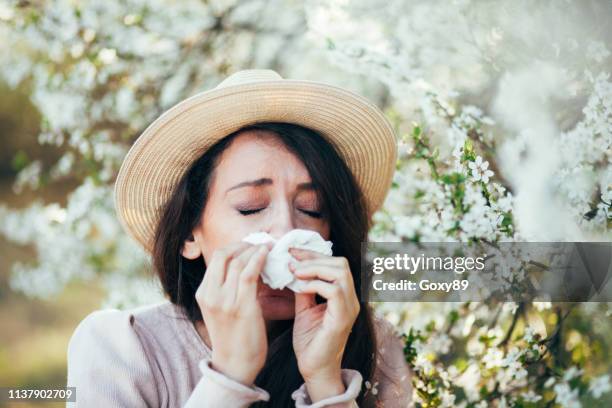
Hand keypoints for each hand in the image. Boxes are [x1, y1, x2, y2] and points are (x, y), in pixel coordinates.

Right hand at [195, 241, 269, 385]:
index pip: (217, 258)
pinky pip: (249, 273)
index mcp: (203, 293)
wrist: (235, 365)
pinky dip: (258, 259)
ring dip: (255, 250)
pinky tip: (267, 254)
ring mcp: (224, 300)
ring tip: (268, 247)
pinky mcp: (241, 306)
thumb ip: (228, 287)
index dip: (235, 246)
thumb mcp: (222, 308)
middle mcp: (210, 294)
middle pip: (224, 254)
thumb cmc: (234, 336)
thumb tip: (247, 263)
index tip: (251, 245)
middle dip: (244, 244)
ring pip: (238, 261)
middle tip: (260, 243)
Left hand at [289, 248, 359, 400]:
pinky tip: (301, 287)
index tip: (292, 252)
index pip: (335, 263)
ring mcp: (350, 308)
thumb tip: (294, 268)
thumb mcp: (304, 309)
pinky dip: (316, 284)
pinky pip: (335, 291)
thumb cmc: (310, 342)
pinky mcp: (343, 319)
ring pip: (340, 272)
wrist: (314, 370)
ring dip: (315, 268)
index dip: (313, 254)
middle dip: (314, 257)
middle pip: (341, 263)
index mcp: (344, 295)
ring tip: (295, 272)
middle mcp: (351, 299)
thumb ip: (303, 289)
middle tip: (292, 261)